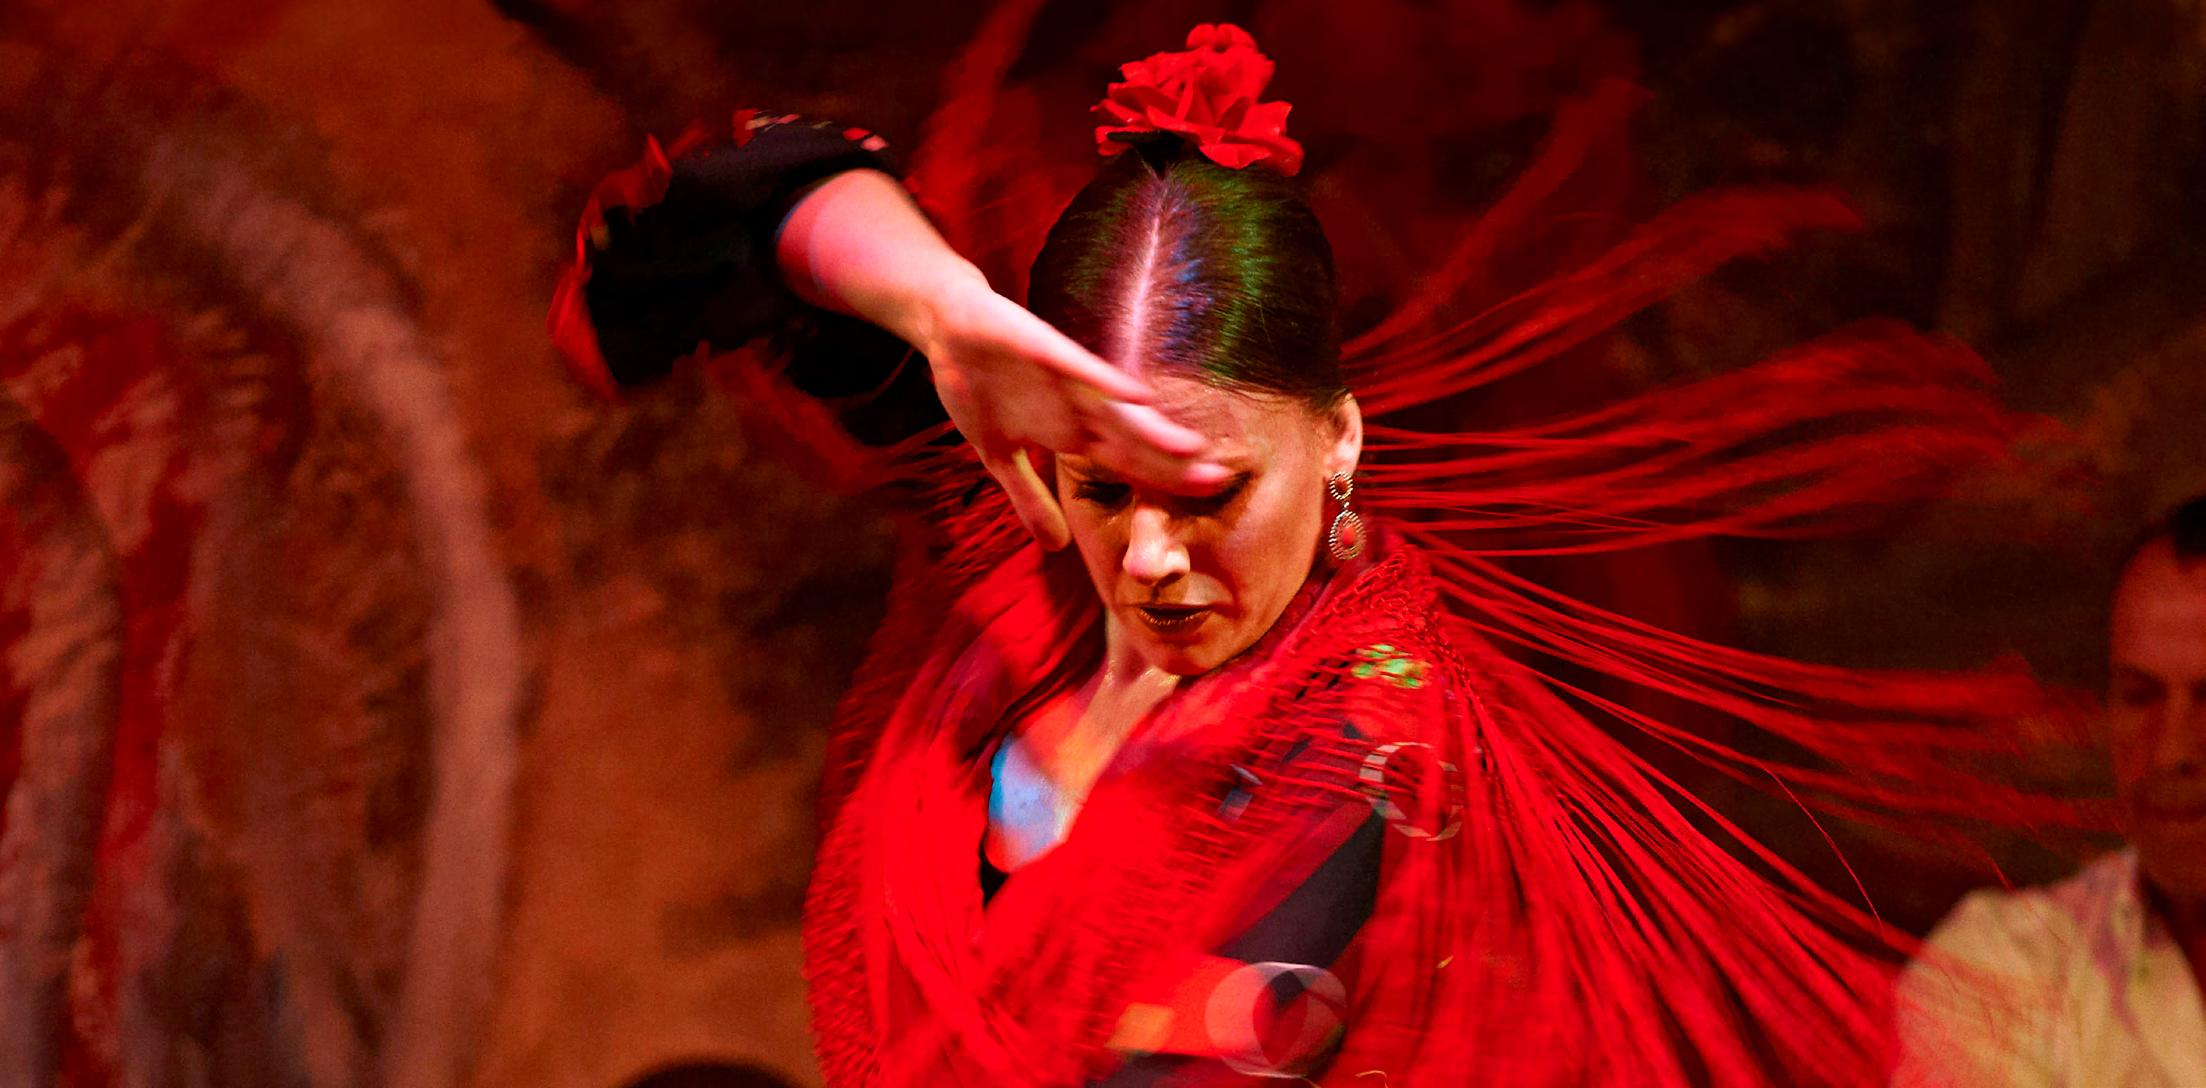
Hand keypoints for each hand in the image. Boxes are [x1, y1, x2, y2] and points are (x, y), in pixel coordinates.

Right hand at [913, 273, 1227, 548]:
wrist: (948, 326)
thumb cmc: (979, 386)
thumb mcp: (997, 457)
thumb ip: (1029, 499)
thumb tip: (1056, 548)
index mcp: (1071, 432)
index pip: (1127, 461)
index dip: (1163, 479)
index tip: (1206, 496)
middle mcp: (1078, 407)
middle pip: (1133, 440)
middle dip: (1171, 461)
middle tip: (1218, 479)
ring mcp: (1063, 379)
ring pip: (1114, 408)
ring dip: (1149, 428)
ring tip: (1190, 447)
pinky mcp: (1041, 348)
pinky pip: (1076, 368)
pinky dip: (1103, 382)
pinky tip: (1135, 395)